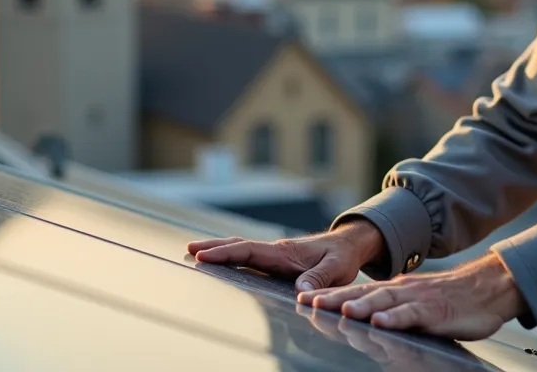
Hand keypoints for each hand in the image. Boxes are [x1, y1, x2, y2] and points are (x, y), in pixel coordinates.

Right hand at [187, 220, 385, 290]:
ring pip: (242, 249)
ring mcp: (274, 254)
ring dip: (219, 249)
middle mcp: (275, 250)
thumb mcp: (336, 269)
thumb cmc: (341, 258)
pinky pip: (249, 256)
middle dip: (214, 247)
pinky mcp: (276, 259)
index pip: (250, 250)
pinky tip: (221, 260)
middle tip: (189, 249)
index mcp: (285, 252)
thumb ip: (318, 278)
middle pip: (239, 246)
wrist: (348, 245)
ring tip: (195, 251)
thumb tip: (300, 290)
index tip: (204, 255)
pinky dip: (231, 255)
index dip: (226, 253)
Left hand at [298, 303, 449, 370]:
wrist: (487, 288)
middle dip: (336, 298)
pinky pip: (413, 314)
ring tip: (343, 311)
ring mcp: (417, 299)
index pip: (358, 291)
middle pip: (364, 293)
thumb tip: (366, 324)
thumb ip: (393, 312)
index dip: (331, 294)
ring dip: (363, 305)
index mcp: (394, 290)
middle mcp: (401, 291)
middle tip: (310, 301)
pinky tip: (382, 322)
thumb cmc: (450, 301)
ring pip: (385, 301)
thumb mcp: (416, 305)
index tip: (304, 297)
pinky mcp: (435, 311)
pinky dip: (396, 318)